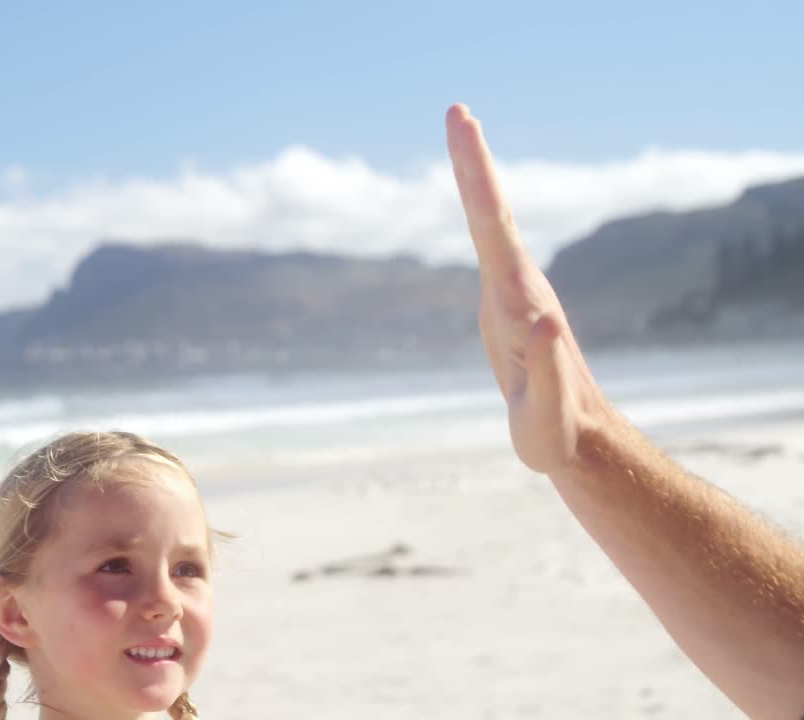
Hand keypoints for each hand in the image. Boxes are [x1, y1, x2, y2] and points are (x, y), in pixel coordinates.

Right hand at [445, 104, 612, 473]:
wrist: (577, 441)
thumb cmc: (557, 433)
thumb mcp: (548, 412)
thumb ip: (547, 370)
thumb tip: (541, 320)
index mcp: (520, 300)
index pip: (493, 228)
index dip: (476, 177)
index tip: (464, 130)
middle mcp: (519, 285)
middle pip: (491, 213)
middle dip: (473, 162)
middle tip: (457, 111)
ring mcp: (512, 293)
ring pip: (490, 223)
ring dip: (476, 176)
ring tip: (463, 130)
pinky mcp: (505, 305)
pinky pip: (488, 245)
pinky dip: (478, 209)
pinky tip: (474, 192)